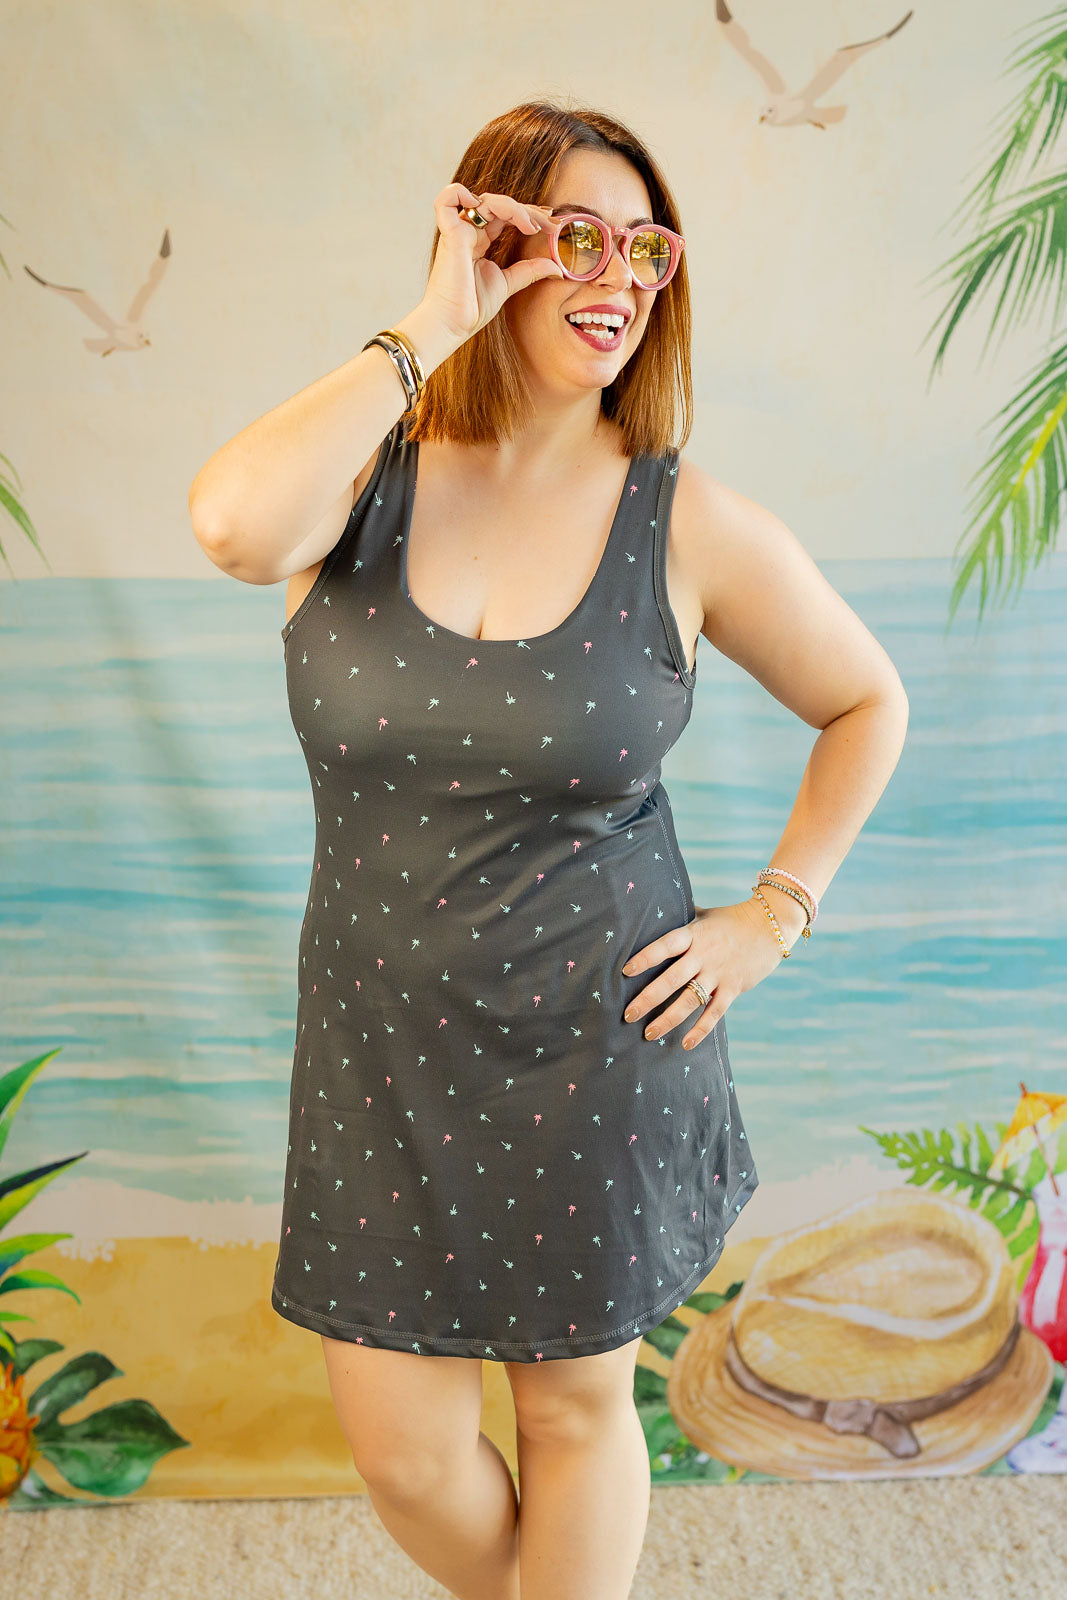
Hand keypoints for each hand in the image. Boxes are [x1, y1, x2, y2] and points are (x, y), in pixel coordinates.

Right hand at [421, 183, 563, 343]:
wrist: (452, 325)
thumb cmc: (471, 308)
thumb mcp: (509, 284)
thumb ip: (530, 271)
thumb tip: (557, 268)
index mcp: (479, 241)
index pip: (506, 216)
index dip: (529, 215)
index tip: (552, 225)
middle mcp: (468, 233)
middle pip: (500, 206)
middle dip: (529, 211)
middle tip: (550, 224)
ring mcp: (458, 232)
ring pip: (486, 200)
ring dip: (513, 207)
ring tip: (531, 226)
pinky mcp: (450, 235)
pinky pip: (446, 200)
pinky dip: (460, 193)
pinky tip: (485, 207)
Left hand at [620, 899, 787, 1050]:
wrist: (769, 926)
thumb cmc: (731, 919)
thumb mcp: (704, 915)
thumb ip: (681, 919)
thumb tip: (654, 914)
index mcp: (693, 934)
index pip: (665, 946)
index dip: (645, 958)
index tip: (625, 971)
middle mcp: (704, 954)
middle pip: (672, 979)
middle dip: (648, 998)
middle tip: (628, 1015)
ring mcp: (719, 973)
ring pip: (690, 1000)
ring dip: (668, 1019)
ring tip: (649, 1033)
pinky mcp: (733, 987)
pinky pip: (715, 1012)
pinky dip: (700, 1030)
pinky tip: (685, 1044)